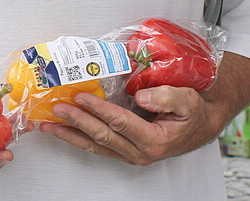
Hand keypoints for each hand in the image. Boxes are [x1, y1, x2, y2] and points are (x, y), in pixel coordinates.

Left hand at [38, 86, 214, 165]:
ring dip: (70, 134)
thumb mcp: (188, 100)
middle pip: (102, 136)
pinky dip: (78, 136)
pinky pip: (98, 145)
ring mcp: (131, 153)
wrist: (201, 125)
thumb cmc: (194, 113)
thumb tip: (140, 96)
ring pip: (95, 145)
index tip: (81, 96)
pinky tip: (64, 129)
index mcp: (154, 140)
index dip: (98, 109)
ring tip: (49, 125)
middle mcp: (140, 151)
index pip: (119, 123)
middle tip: (57, 109)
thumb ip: (167, 97)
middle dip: (77, 121)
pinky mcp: (125, 150)